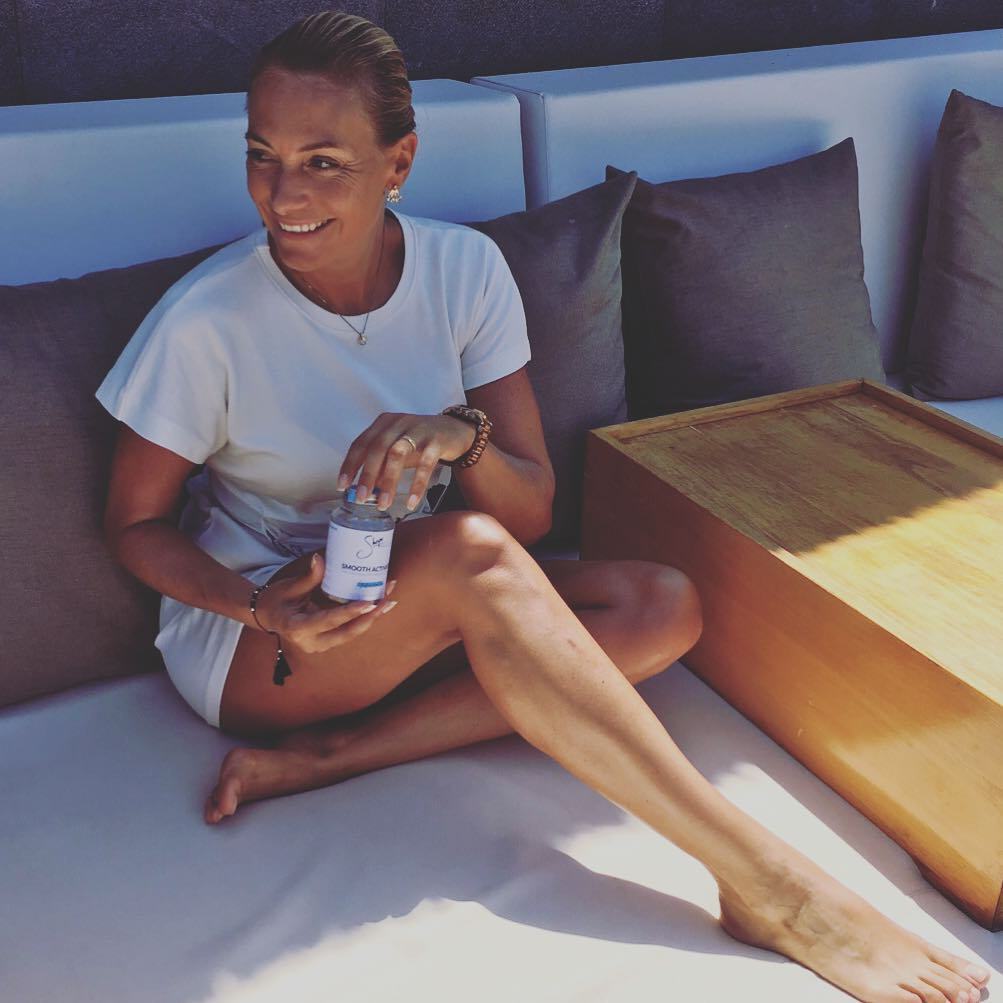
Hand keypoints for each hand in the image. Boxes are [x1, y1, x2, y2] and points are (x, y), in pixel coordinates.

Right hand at [254, 553, 396, 653]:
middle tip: (387, 599)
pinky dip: (364, 619)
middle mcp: (312, 642)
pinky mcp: (328, 642)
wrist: (267, 617)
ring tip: (389, 601)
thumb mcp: (289, 588)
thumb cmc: (276, 600)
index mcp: (298, 628)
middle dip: (370, 616)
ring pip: (351, 633)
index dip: (350, 612)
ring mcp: (321, 645)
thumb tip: (321, 558)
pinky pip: (349, 631)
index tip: (369, 602)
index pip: (328, 620)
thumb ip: (309, 577)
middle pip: (347, 632)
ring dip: (371, 618)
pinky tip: (379, 607)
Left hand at [337, 412, 475, 511]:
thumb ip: (381, 464)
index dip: (350, 465)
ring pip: (397, 454)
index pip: (361, 443)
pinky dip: (416, 485)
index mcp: (384, 423)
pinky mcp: (436, 441)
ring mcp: (418, 430)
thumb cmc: (420, 442)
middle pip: (377, 448)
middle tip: (361, 497)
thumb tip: (366, 488)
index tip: (342, 485)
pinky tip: (411, 501)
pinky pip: (424, 465)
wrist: (454, 431)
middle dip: (367, 475)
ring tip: (383, 503)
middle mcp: (399, 422)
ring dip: (388, 481)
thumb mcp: (397, 448)